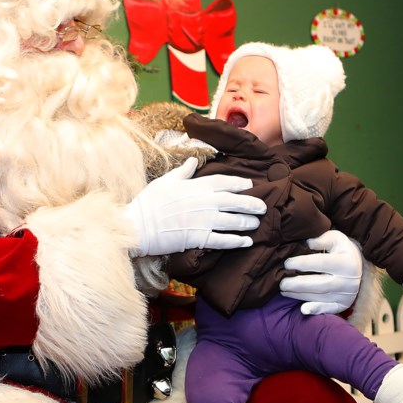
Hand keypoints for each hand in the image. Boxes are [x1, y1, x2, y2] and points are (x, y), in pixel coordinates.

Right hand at [124, 157, 264, 256]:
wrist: (139, 226)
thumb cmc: (149, 202)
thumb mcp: (166, 180)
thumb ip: (184, 171)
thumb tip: (195, 160)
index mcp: (197, 186)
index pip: (225, 181)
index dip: (240, 183)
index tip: (249, 186)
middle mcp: (205, 202)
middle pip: (235, 201)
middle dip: (251, 204)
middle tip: (262, 207)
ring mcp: (204, 221)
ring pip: (233, 221)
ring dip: (247, 222)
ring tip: (256, 223)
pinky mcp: (199, 238)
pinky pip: (223, 240)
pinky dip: (236, 241)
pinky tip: (246, 241)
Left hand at [279, 229, 361, 314]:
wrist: (356, 264)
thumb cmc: (339, 249)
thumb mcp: (334, 239)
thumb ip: (320, 240)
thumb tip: (307, 243)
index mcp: (347, 262)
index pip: (322, 263)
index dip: (303, 263)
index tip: (286, 263)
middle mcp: (349, 281)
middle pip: (320, 284)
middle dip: (298, 284)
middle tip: (281, 283)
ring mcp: (347, 295)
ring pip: (320, 297)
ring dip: (299, 295)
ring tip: (283, 291)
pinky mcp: (343, 305)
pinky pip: (328, 309)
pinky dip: (316, 310)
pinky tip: (303, 310)